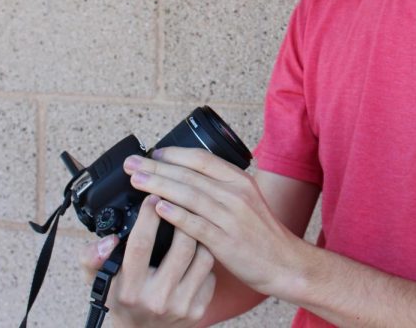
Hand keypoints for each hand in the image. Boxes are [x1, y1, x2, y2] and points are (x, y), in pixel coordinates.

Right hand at [78, 194, 215, 326]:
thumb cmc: (120, 300)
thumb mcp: (97, 280)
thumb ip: (92, 258)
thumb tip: (107, 240)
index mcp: (129, 289)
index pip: (141, 245)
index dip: (149, 216)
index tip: (153, 197)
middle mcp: (156, 299)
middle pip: (182, 246)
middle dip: (182, 220)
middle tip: (179, 206)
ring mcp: (180, 306)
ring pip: (203, 256)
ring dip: (198, 237)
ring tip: (189, 227)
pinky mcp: (198, 310)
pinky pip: (210, 273)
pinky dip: (204, 259)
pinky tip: (195, 254)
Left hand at [123, 148, 306, 297]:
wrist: (283, 262)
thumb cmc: (260, 233)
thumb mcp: (245, 200)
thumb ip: (219, 188)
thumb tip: (185, 178)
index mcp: (239, 180)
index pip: (201, 159)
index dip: (173, 154)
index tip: (151, 154)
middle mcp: (236, 194)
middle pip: (190, 174)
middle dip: (157, 167)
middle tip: (132, 163)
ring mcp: (231, 217)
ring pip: (189, 195)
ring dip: (159, 185)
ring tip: (136, 180)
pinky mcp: (226, 241)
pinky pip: (196, 224)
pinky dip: (176, 215)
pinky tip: (157, 208)